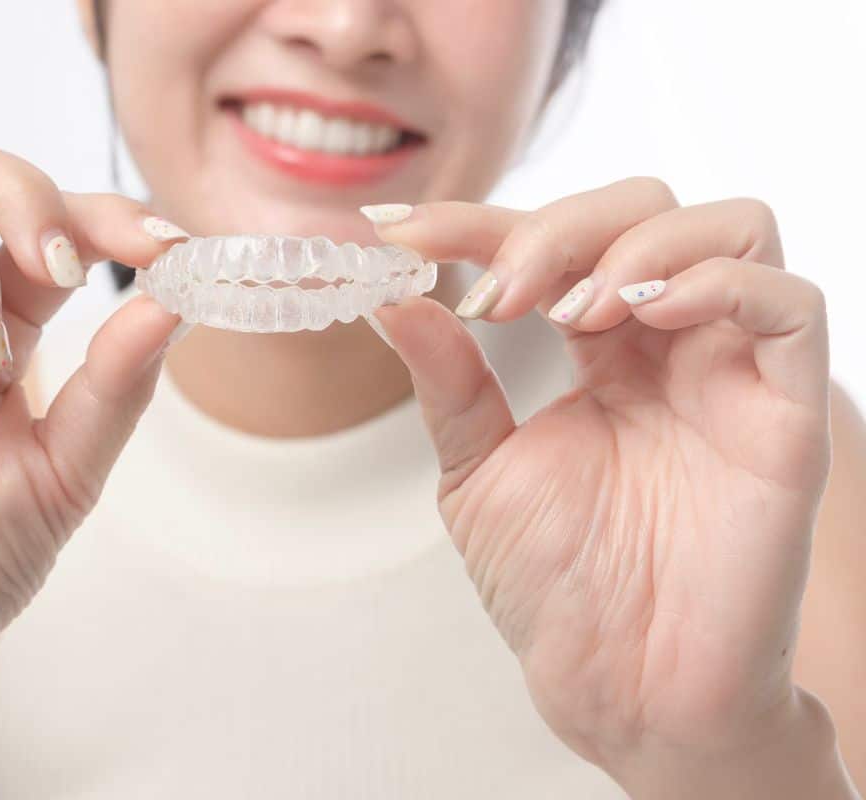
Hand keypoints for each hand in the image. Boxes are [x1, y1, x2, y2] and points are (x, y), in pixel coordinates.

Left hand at [369, 178, 834, 781]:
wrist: (617, 685)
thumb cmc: (556, 587)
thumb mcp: (478, 470)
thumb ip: (448, 380)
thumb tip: (389, 296)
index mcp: (601, 355)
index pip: (551, 245)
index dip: (475, 223)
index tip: (397, 233)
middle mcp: (669, 349)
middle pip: (643, 210)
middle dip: (557, 227)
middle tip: (496, 291)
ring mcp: (731, 374)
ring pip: (731, 227)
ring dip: (636, 243)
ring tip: (570, 309)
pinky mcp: (786, 415)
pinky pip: (789, 304)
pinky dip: (716, 282)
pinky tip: (640, 315)